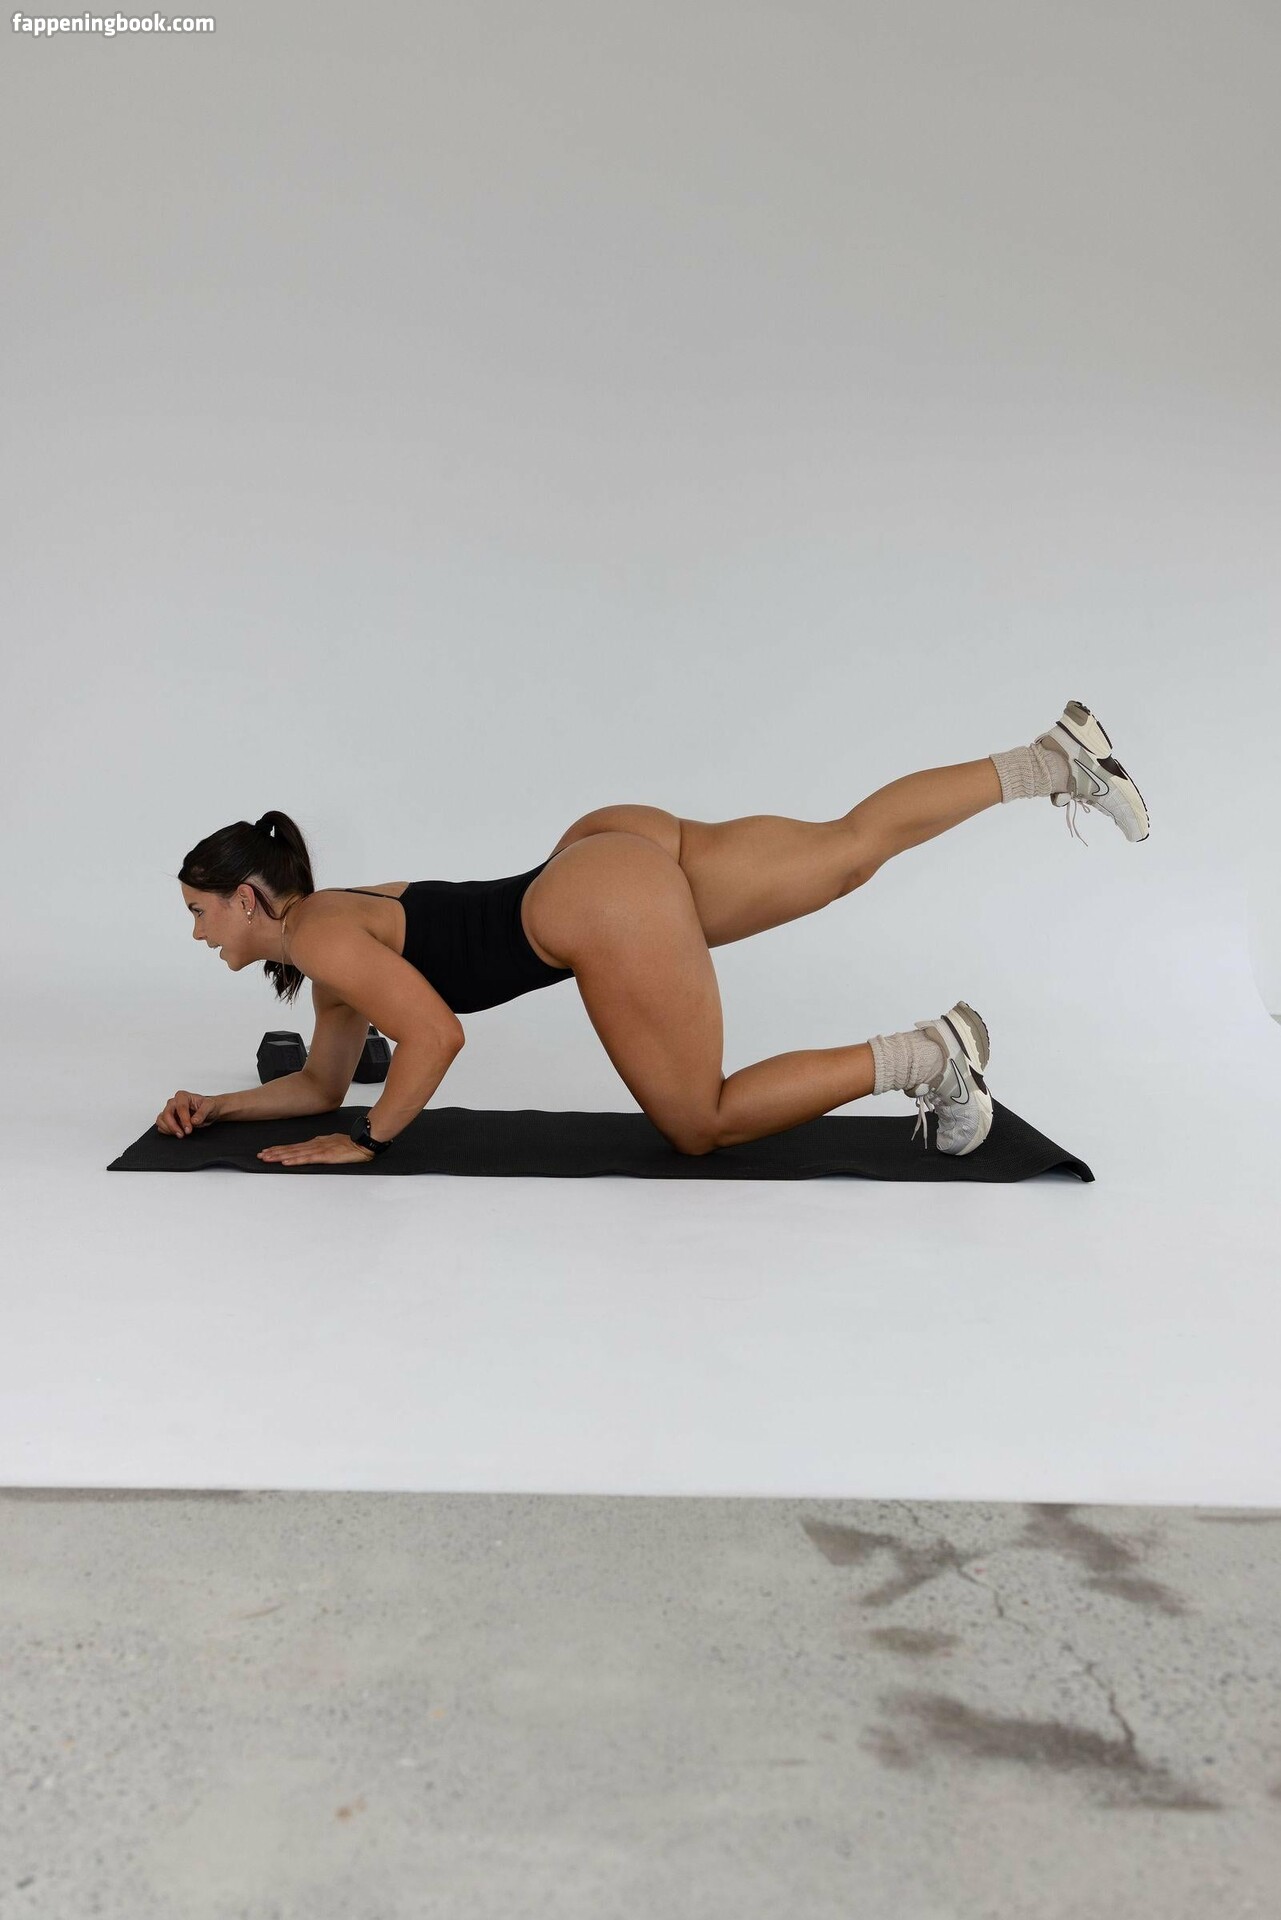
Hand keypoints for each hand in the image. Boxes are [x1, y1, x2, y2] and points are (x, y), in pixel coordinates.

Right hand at [157, 1090, 223, 1136]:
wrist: (208, 1111)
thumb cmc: (208, 1106)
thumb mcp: (210, 1107)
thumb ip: (202, 1113)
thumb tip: (194, 1120)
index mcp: (183, 1096)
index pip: (180, 1107)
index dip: (184, 1119)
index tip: (188, 1129)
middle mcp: (174, 1102)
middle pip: (167, 1113)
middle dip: (173, 1125)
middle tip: (182, 1134)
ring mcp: (169, 1110)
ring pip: (161, 1119)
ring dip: (168, 1129)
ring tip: (180, 1134)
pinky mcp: (168, 1118)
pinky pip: (161, 1125)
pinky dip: (166, 1130)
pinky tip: (175, 1133)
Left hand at [257, 1132, 376, 1167]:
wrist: (363, 1142)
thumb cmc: (351, 1144)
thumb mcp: (333, 1143)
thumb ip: (322, 1146)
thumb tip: (312, 1148)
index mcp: (316, 1143)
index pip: (294, 1146)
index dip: (280, 1149)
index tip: (268, 1151)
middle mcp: (314, 1145)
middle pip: (291, 1149)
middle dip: (275, 1152)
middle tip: (261, 1155)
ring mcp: (319, 1150)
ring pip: (295, 1153)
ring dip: (280, 1156)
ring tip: (267, 1158)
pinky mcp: (325, 1156)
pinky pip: (307, 1159)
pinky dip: (295, 1160)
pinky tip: (286, 1162)